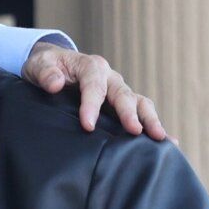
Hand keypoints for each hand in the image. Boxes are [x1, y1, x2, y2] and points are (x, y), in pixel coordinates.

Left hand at [25, 42, 167, 141]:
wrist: (54, 66)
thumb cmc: (47, 67)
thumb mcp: (38, 65)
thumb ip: (45, 73)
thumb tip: (56, 84)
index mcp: (90, 66)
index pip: (94, 86)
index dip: (91, 105)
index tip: (87, 126)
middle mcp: (110, 77)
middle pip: (123, 94)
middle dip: (129, 113)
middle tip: (135, 132)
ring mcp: (118, 90)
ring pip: (139, 103)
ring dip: (150, 120)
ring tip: (161, 139)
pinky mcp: (121, 104)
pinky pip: (141, 113)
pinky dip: (154, 126)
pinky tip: (169, 143)